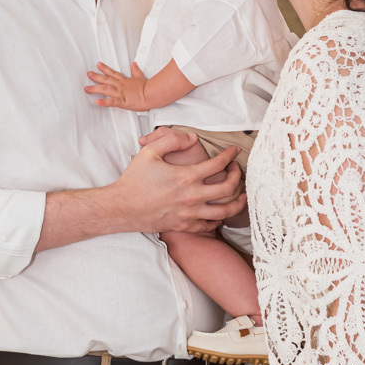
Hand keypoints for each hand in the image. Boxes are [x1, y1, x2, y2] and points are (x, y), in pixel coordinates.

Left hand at [86, 62, 148, 111]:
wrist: (151, 93)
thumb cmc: (147, 87)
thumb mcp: (140, 76)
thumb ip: (135, 71)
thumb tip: (134, 64)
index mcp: (124, 81)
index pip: (112, 73)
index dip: (104, 69)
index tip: (98, 65)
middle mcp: (120, 86)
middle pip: (106, 80)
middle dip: (96, 77)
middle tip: (88, 74)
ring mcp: (120, 93)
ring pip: (105, 89)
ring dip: (95, 89)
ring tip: (86, 88)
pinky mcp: (122, 101)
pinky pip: (111, 102)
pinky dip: (104, 102)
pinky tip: (97, 101)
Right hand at [108, 130, 245, 233]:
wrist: (122, 208)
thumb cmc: (134, 179)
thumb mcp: (149, 152)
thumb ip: (172, 140)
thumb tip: (192, 138)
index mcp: (186, 177)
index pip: (218, 164)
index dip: (230, 155)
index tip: (234, 151)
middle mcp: (192, 197)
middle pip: (229, 189)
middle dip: (238, 177)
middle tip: (237, 170)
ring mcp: (190, 214)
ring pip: (225, 211)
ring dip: (237, 202)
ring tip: (242, 195)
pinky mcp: (184, 225)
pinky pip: (210, 225)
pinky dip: (219, 219)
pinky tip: (220, 212)